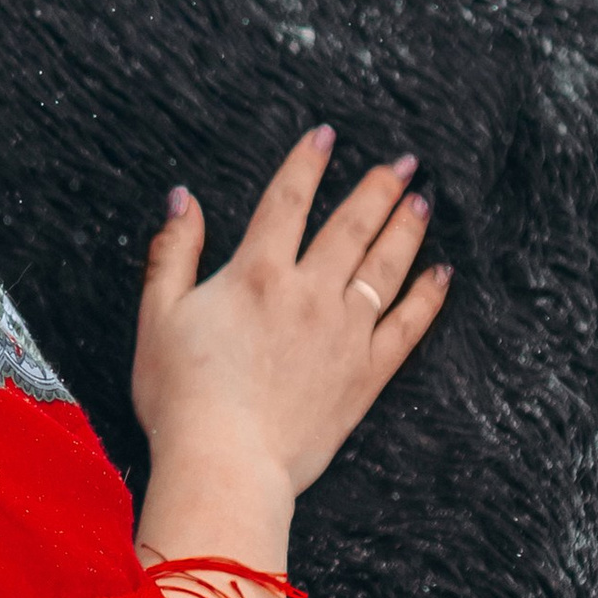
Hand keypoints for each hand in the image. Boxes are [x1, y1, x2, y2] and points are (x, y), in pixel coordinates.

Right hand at [133, 128, 449, 508]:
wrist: (225, 462)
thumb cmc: (182, 396)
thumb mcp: (156, 316)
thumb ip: (173, 253)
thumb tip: (183, 200)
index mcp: (256, 275)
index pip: (286, 201)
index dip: (307, 162)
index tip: (327, 135)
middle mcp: (309, 293)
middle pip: (351, 225)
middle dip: (379, 186)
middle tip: (406, 160)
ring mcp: (345, 333)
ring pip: (386, 266)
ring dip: (407, 228)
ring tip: (423, 201)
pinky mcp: (366, 374)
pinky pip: (408, 326)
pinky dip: (428, 296)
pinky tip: (441, 274)